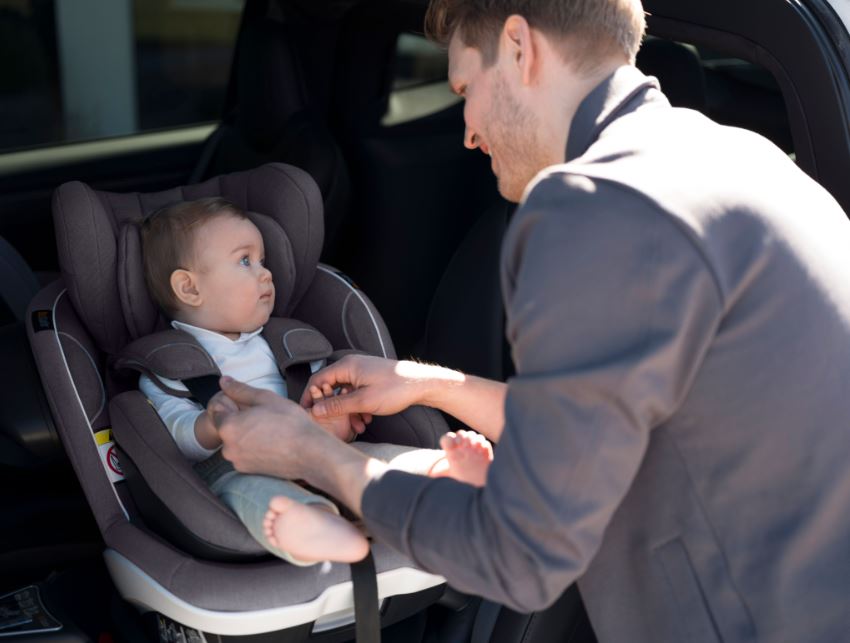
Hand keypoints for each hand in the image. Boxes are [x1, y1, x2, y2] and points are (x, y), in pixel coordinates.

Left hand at [211, 376, 334, 478]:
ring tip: (270, 429)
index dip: (232, 403)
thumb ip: (240, 389)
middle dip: (239, 418)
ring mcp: (237, 461)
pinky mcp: (248, 471)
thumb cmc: (290, 423)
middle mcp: (227, 447)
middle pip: (226, 426)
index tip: (251, 404)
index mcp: (228, 427)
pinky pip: (245, 453)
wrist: (310, 453)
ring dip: (247, 433)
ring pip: (236, 440)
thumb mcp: (265, 398)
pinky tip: (272, 442)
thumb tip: (224, 381)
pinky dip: (253, 447)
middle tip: (264, 415)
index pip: (217, 409)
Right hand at [300, 355, 461, 419]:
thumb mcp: (363, 401)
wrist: (422, 384)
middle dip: (333, 408)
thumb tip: (316, 410)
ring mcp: (362, 372)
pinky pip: (356, 393)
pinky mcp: (370, 379)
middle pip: (331, 387)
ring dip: (348, 411)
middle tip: (334, 424)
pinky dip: (358, 407)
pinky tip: (366, 420)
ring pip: (345, 393)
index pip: (317, 380)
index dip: (310, 397)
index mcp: (347, 366)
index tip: (307, 413)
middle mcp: (352, 366)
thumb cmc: (395, 389)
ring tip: (358, 426)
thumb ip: (337, 406)